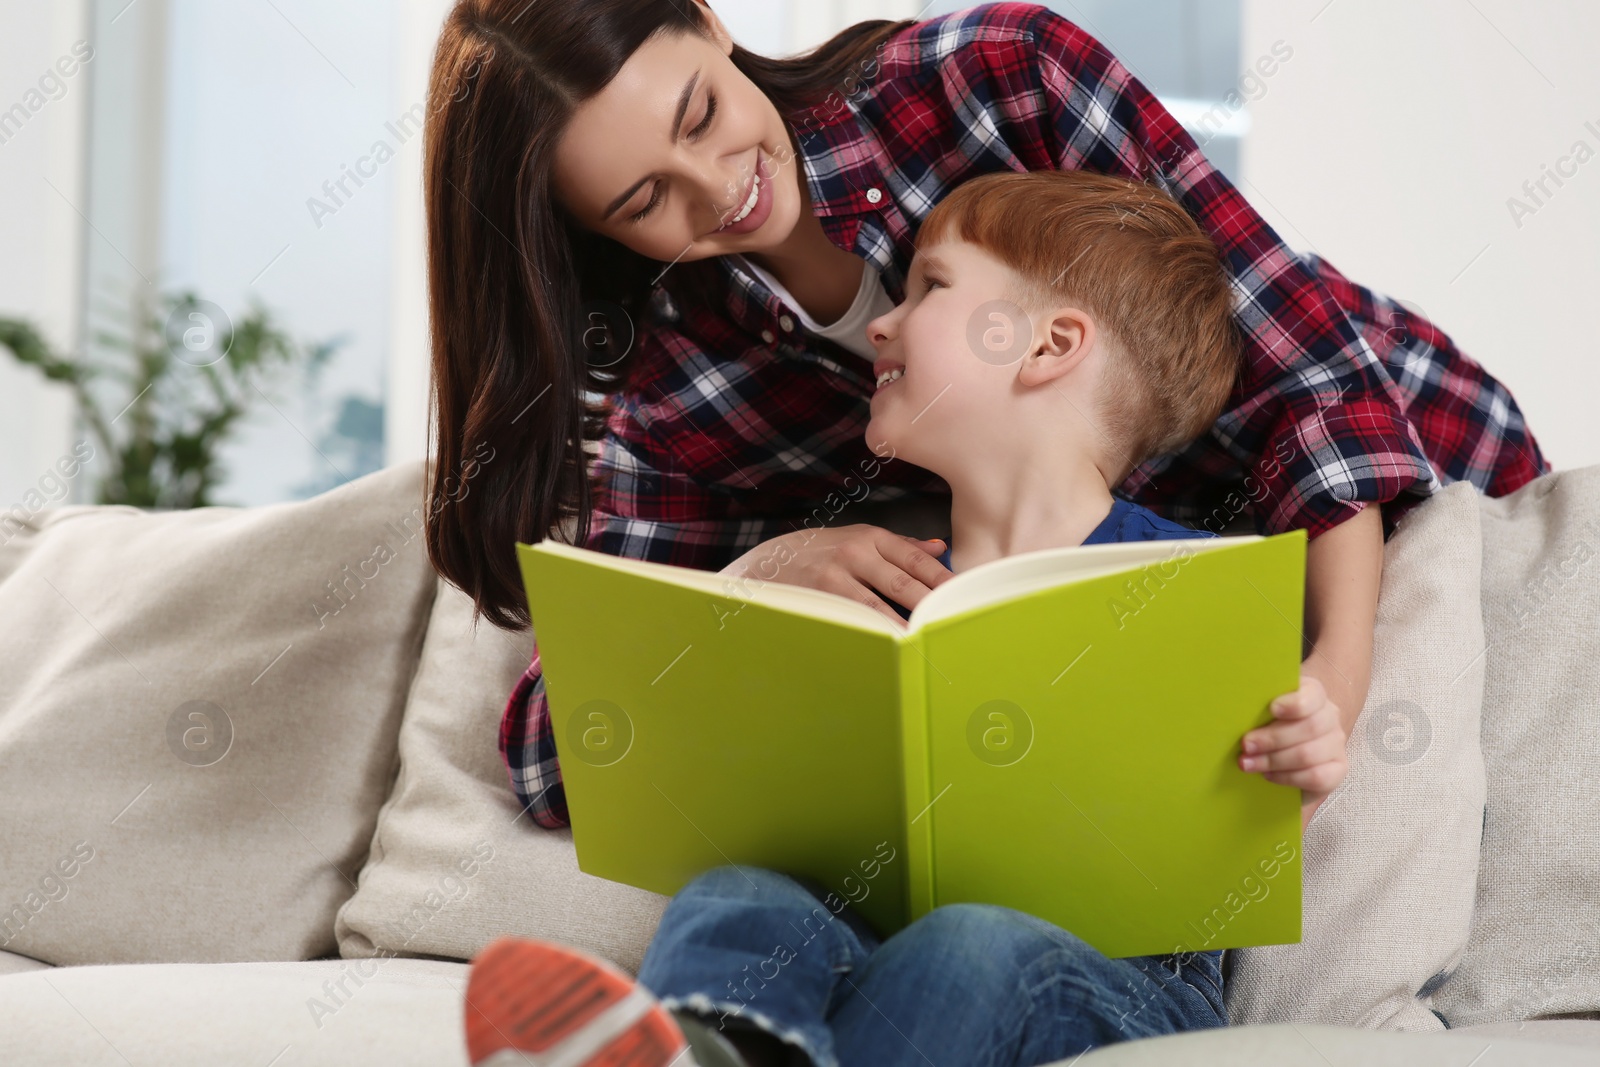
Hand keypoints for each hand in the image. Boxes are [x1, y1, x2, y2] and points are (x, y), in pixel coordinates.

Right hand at [719, 524, 952, 626]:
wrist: (769, 562)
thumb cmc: (821, 551)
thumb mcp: (858, 538)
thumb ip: (899, 545)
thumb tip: (940, 549)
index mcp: (870, 536)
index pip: (915, 560)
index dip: (942, 579)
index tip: (963, 594)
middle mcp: (855, 552)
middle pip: (904, 583)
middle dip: (931, 604)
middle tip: (954, 620)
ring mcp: (836, 576)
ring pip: (881, 607)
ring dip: (907, 626)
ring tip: (930, 640)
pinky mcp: (821, 599)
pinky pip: (856, 620)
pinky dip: (876, 634)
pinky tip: (893, 645)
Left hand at [1238, 674, 1347, 826]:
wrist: (1286, 754)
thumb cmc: (1268, 725)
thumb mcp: (1261, 711)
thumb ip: (1256, 707)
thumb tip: (1233, 711)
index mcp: (1312, 694)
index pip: (1313, 694)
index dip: (1295, 703)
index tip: (1272, 709)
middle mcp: (1329, 716)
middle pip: (1309, 727)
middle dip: (1272, 738)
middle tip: (1245, 746)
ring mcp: (1336, 743)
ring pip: (1308, 754)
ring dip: (1273, 760)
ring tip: (1248, 763)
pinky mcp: (1338, 769)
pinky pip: (1317, 777)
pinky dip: (1287, 777)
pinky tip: (1268, 775)